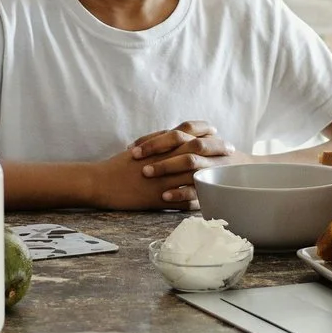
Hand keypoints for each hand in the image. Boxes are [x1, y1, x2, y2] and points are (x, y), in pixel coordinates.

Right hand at [81, 123, 233, 209]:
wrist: (101, 182)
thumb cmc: (118, 166)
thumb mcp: (140, 149)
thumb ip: (158, 144)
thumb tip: (173, 139)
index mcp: (159, 146)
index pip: (188, 132)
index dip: (205, 131)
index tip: (217, 132)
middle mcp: (164, 159)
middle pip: (197, 151)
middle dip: (216, 150)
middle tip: (230, 150)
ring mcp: (164, 179)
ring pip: (194, 175)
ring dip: (211, 175)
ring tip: (226, 177)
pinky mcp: (159, 197)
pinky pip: (183, 199)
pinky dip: (196, 199)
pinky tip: (208, 201)